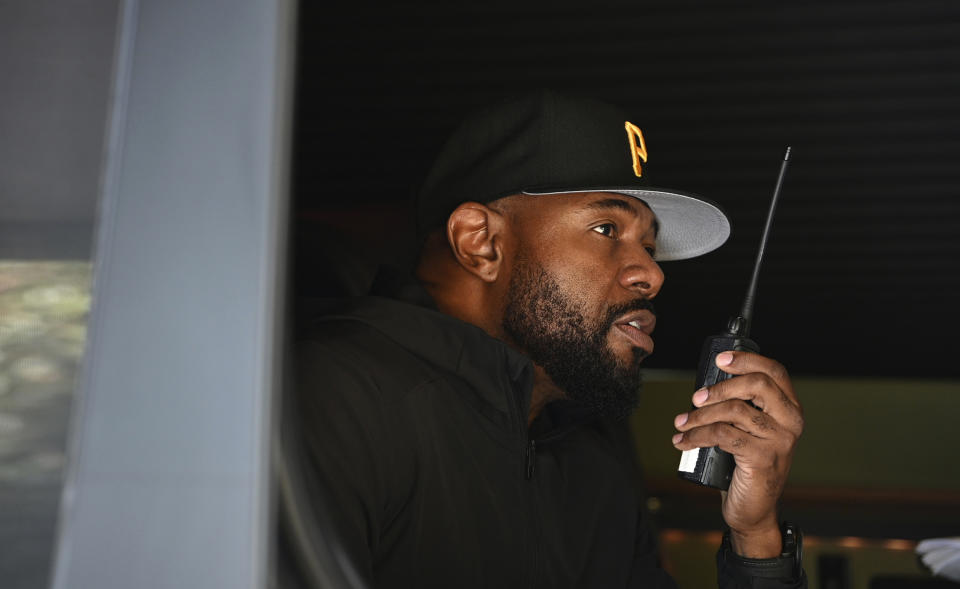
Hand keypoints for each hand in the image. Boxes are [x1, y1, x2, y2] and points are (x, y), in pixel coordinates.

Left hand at [672, 351, 803, 556]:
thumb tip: (704, 386)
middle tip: (695, 397)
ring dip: (700, 415)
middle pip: (758, 385)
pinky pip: (723, 435)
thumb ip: (740, 406)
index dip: (748, 360)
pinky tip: (682, 441)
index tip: (720, 359)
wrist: (752, 509)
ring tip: (681, 423)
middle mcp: (791, 422)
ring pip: (735, 410)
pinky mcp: (763, 458)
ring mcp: (780, 441)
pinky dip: (697, 436)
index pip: (775, 372)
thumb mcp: (748, 430)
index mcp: (789, 409)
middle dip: (721, 387)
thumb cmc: (745, 465)